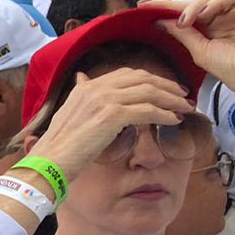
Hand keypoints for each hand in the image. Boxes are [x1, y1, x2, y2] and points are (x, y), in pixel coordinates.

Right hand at [35, 68, 192, 177]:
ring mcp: (104, 100)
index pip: (127, 74)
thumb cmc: (60, 146)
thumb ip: (81, 96)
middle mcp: (96, 88)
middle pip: (142, 78)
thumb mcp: (69, 113)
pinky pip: (147, 110)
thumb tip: (82, 79)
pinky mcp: (112, 115)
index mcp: (86, 87)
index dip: (151, 79)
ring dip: (171, 100)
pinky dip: (164, 114)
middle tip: (182, 95)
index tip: (166, 88)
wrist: (50, 160)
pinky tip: (173, 120)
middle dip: (167, 85)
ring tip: (184, 107)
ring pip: (149, 92)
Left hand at [160, 0, 234, 99]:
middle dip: (176, 6)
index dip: (165, 9)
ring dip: (195, 5)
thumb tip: (159, 21)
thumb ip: (182, 34)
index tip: (142, 7)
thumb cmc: (234, 70)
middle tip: (158, 12)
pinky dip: (216, 2)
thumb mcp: (200, 52)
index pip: (185, 14)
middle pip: (196, 2)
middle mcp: (225, 17)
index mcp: (211, 29)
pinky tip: (204, 14)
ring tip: (186, 20)